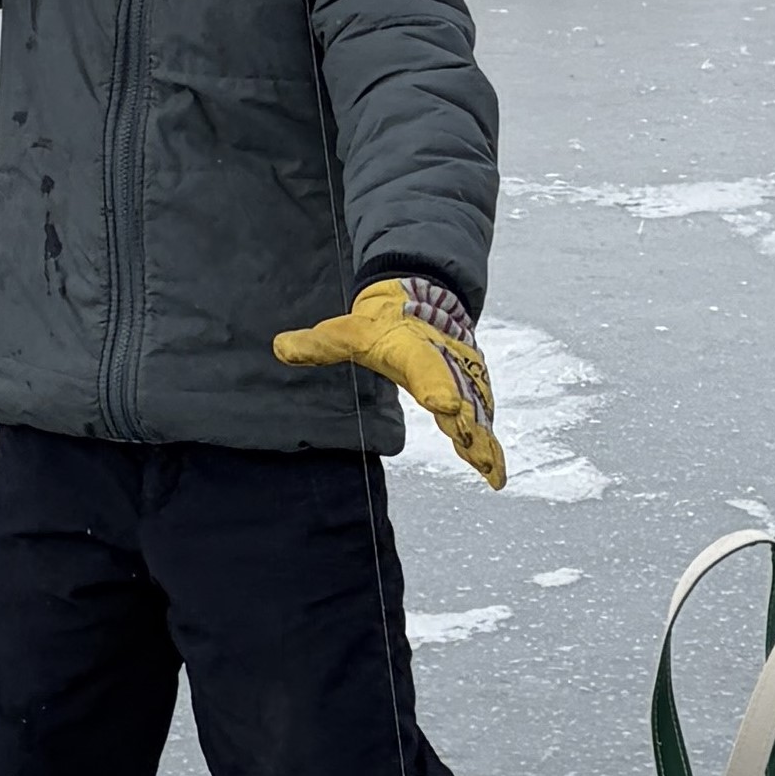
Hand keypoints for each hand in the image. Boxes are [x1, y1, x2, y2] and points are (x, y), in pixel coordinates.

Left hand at [273, 277, 505, 487]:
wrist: (424, 302)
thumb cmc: (381, 326)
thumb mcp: (346, 332)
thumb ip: (317, 345)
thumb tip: (279, 347)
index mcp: (415, 353)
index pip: (426, 371)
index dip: (436, 387)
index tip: (445, 405)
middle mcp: (445, 370)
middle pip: (460, 400)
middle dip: (471, 427)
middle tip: (479, 452)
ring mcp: (462, 382)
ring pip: (478, 415)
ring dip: (485, 443)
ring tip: (493, 473)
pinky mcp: (471, 394)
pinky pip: (483, 422)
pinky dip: (490, 446)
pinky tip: (495, 473)